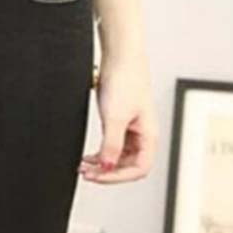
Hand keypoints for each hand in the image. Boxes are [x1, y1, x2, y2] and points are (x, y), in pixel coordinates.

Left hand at [79, 50, 156, 183]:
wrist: (120, 55)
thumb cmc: (125, 80)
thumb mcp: (115, 118)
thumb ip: (111, 146)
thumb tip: (107, 168)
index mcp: (149, 135)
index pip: (139, 169)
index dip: (118, 177)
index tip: (99, 176)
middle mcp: (143, 135)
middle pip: (127, 167)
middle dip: (107, 172)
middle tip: (86, 173)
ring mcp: (131, 130)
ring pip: (118, 159)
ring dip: (101, 165)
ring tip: (83, 167)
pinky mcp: (120, 123)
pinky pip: (111, 148)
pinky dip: (100, 155)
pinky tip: (88, 157)